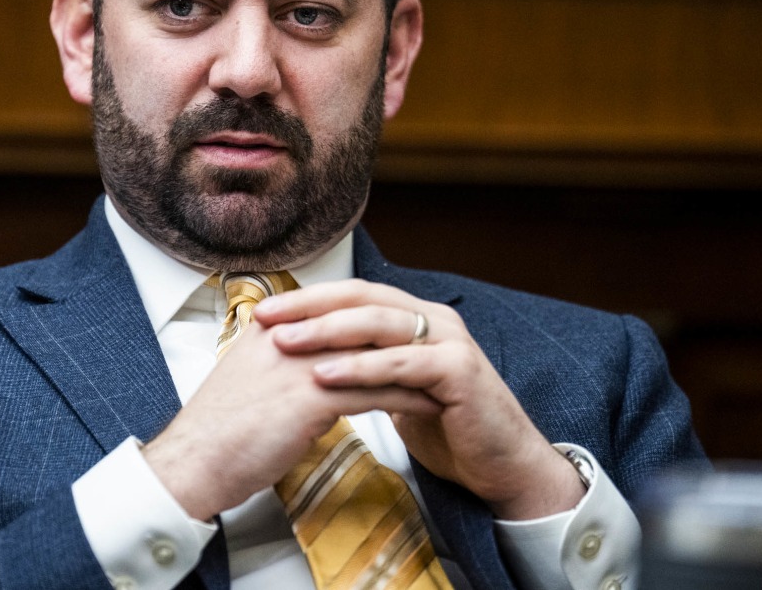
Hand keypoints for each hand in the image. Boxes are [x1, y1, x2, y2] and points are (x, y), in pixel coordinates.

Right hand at [142, 314, 439, 521]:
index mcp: (270, 329)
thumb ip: (277, 360)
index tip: (402, 330)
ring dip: (414, 365)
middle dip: (401, 335)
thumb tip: (308, 362)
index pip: (334, 309)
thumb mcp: (246, 378)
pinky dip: (408, 398)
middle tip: (436, 345)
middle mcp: (286, 337)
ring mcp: (299, 364)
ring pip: (373, 355)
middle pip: (359, 323)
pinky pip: (374, 391)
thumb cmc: (218, 432)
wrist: (195, 463)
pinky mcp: (312, 397)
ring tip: (444, 375)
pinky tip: (430, 406)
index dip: (372, 319)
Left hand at [253, 279, 586, 519]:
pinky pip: (402, 362)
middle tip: (265, 319)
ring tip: (285, 343)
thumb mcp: (395, 390)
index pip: (353, 294)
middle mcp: (432, 318)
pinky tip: (326, 374)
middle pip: (361, 298)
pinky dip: (361, 367)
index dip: (307, 300)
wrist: (500, 466)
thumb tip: (311, 359)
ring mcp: (448, 340)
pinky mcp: (459, 369)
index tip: (262, 311)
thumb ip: (365, 367)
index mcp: (413, 317)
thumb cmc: (447, 429)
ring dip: (327, 331)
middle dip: (308, 307)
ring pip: (379, 324)